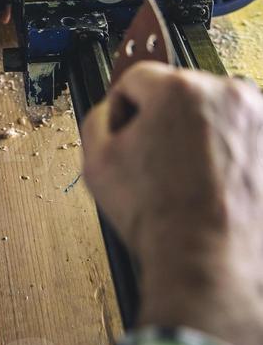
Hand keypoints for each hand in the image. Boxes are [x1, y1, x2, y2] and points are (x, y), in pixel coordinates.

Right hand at [82, 62, 262, 344]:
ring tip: (190, 179)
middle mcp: (226, 94)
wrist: (211, 265)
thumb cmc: (161, 219)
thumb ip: (97, 119)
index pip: (137, 79)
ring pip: (214, 114)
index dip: (123, 110)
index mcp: (179, 89)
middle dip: (166, 122)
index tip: (127, 135)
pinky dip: (230, 154)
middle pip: (180, 94)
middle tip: (159, 163)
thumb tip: (111, 111)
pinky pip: (242, 137)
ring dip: (201, 135)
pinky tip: (216, 184)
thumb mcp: (97, 163)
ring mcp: (259, 119)